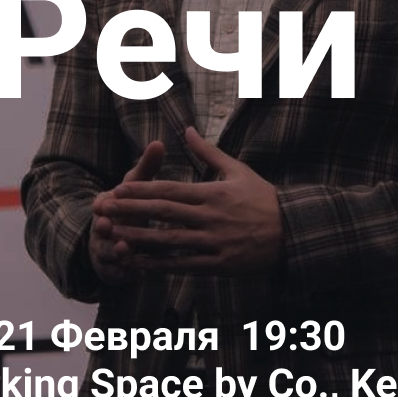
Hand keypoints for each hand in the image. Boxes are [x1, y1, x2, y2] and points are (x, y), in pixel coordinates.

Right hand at [88, 140, 165, 285]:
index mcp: (106, 207)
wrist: (116, 240)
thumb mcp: (136, 187)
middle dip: (102, 228)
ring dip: (114, 252)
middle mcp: (102, 230)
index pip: (100, 204)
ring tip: (125, 250)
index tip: (100, 203)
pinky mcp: (115, 272)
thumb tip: (159, 142)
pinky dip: (128, 274)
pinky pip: (120, 275)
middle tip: (105, 226)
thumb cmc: (131, 206)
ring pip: (108, 254)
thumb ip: (147, 167)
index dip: (100, 204)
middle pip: (99, 230)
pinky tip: (142, 274)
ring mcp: (106, 252)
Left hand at [101, 127, 283, 274]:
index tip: (118, 189)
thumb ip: (208, 152)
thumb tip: (186, 130)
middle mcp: (211, 217)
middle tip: (105, 208)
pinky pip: (184, 266)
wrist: (292, 231)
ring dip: (139, 239)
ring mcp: (214, 242)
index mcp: (212, 193)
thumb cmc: (263, 198)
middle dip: (131, 211)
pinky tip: (139, 264)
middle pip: (163, 214)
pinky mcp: (219, 265)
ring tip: (114, 235)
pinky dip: (160, 266)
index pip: (169, 191)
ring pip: (169, 242)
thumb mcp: (237, 170)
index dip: (141, 191)